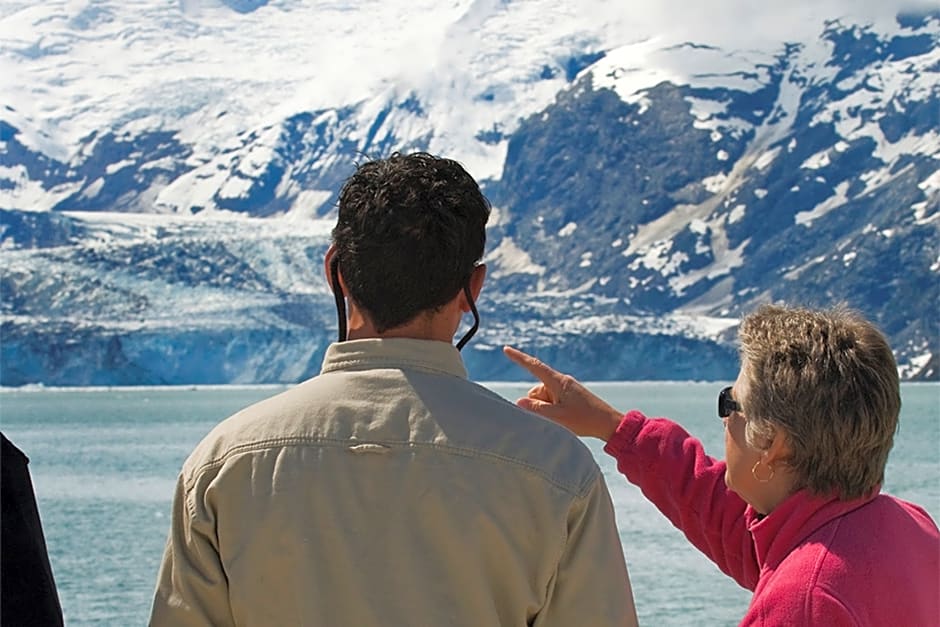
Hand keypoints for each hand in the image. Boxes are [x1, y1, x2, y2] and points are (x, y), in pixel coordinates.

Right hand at [502, 346, 623, 440]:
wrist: (608, 423)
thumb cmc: (584, 420)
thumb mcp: (557, 417)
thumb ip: (536, 409)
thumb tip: (519, 401)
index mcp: (557, 382)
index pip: (533, 366)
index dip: (518, 358)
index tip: (506, 349)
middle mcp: (561, 382)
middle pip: (536, 390)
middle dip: (536, 404)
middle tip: (554, 417)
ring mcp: (566, 389)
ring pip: (544, 398)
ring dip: (545, 409)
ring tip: (563, 420)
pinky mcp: (570, 396)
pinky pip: (553, 401)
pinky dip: (553, 410)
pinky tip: (566, 419)